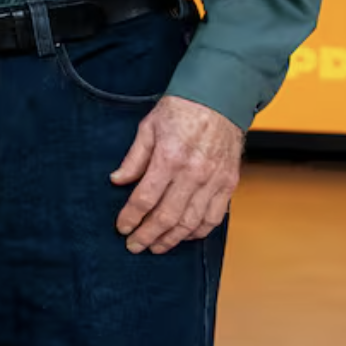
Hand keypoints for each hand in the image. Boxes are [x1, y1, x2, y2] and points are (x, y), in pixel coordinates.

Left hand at [110, 95, 244, 254]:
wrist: (220, 99)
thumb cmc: (180, 110)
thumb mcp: (148, 127)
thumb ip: (133, 158)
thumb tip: (117, 181)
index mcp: (169, 158)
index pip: (145, 198)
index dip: (131, 217)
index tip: (121, 228)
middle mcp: (194, 173)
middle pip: (167, 216)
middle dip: (147, 235)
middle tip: (134, 246)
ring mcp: (214, 180)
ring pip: (191, 222)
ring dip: (172, 239)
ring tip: (156, 247)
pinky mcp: (229, 184)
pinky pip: (215, 217)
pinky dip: (199, 231)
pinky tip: (184, 236)